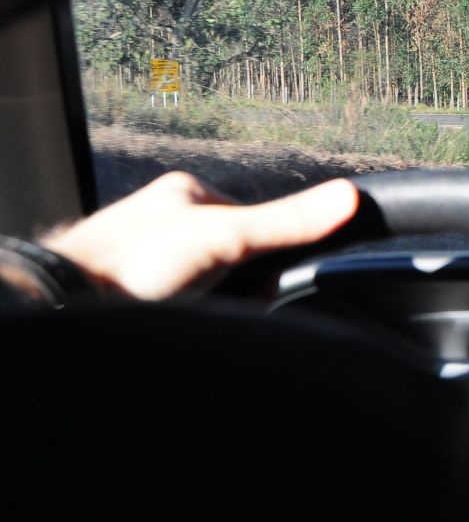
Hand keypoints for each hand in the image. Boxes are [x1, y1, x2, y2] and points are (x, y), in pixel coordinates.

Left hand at [42, 172, 358, 299]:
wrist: (65, 305)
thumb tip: (349, 196)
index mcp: (186, 194)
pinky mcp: (135, 295)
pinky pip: (182, 307)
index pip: (252, 217)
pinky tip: (186, 327)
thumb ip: (286, 223)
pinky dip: (191, 319)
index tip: (269, 278)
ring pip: (207, 283)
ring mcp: (147, 260)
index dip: (269, 250)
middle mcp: (164, 222)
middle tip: (235, 302)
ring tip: (206, 318)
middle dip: (240, 280)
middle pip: (231, 253)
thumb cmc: (133, 261)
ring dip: (215, 303)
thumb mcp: (226, 238)